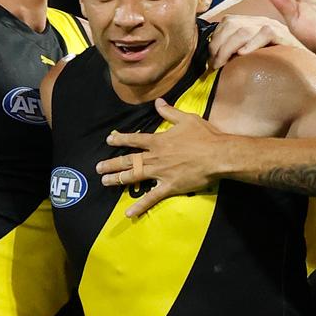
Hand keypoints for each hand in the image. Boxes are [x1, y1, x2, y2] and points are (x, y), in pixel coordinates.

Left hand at [97, 99, 226, 217]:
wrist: (217, 155)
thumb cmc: (204, 136)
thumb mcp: (187, 119)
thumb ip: (170, 112)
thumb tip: (158, 102)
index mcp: (159, 141)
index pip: (135, 139)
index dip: (121, 139)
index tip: (109, 139)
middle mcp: (155, 157)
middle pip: (129, 160)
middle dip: (112, 163)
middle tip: (98, 167)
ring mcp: (160, 173)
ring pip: (134, 176)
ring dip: (117, 179)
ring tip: (105, 182)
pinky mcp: (169, 187)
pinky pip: (151, 198)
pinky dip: (140, 206)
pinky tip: (128, 213)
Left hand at [208, 15, 302, 68]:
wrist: (306, 75)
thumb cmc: (276, 70)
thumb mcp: (251, 59)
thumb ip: (236, 53)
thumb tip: (212, 58)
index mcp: (253, 24)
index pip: (228, 21)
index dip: (215, 38)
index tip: (210, 58)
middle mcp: (262, 22)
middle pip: (232, 23)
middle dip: (218, 45)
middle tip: (214, 64)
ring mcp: (274, 27)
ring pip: (244, 29)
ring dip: (228, 48)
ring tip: (223, 63)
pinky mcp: (285, 36)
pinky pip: (265, 33)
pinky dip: (251, 44)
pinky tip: (242, 55)